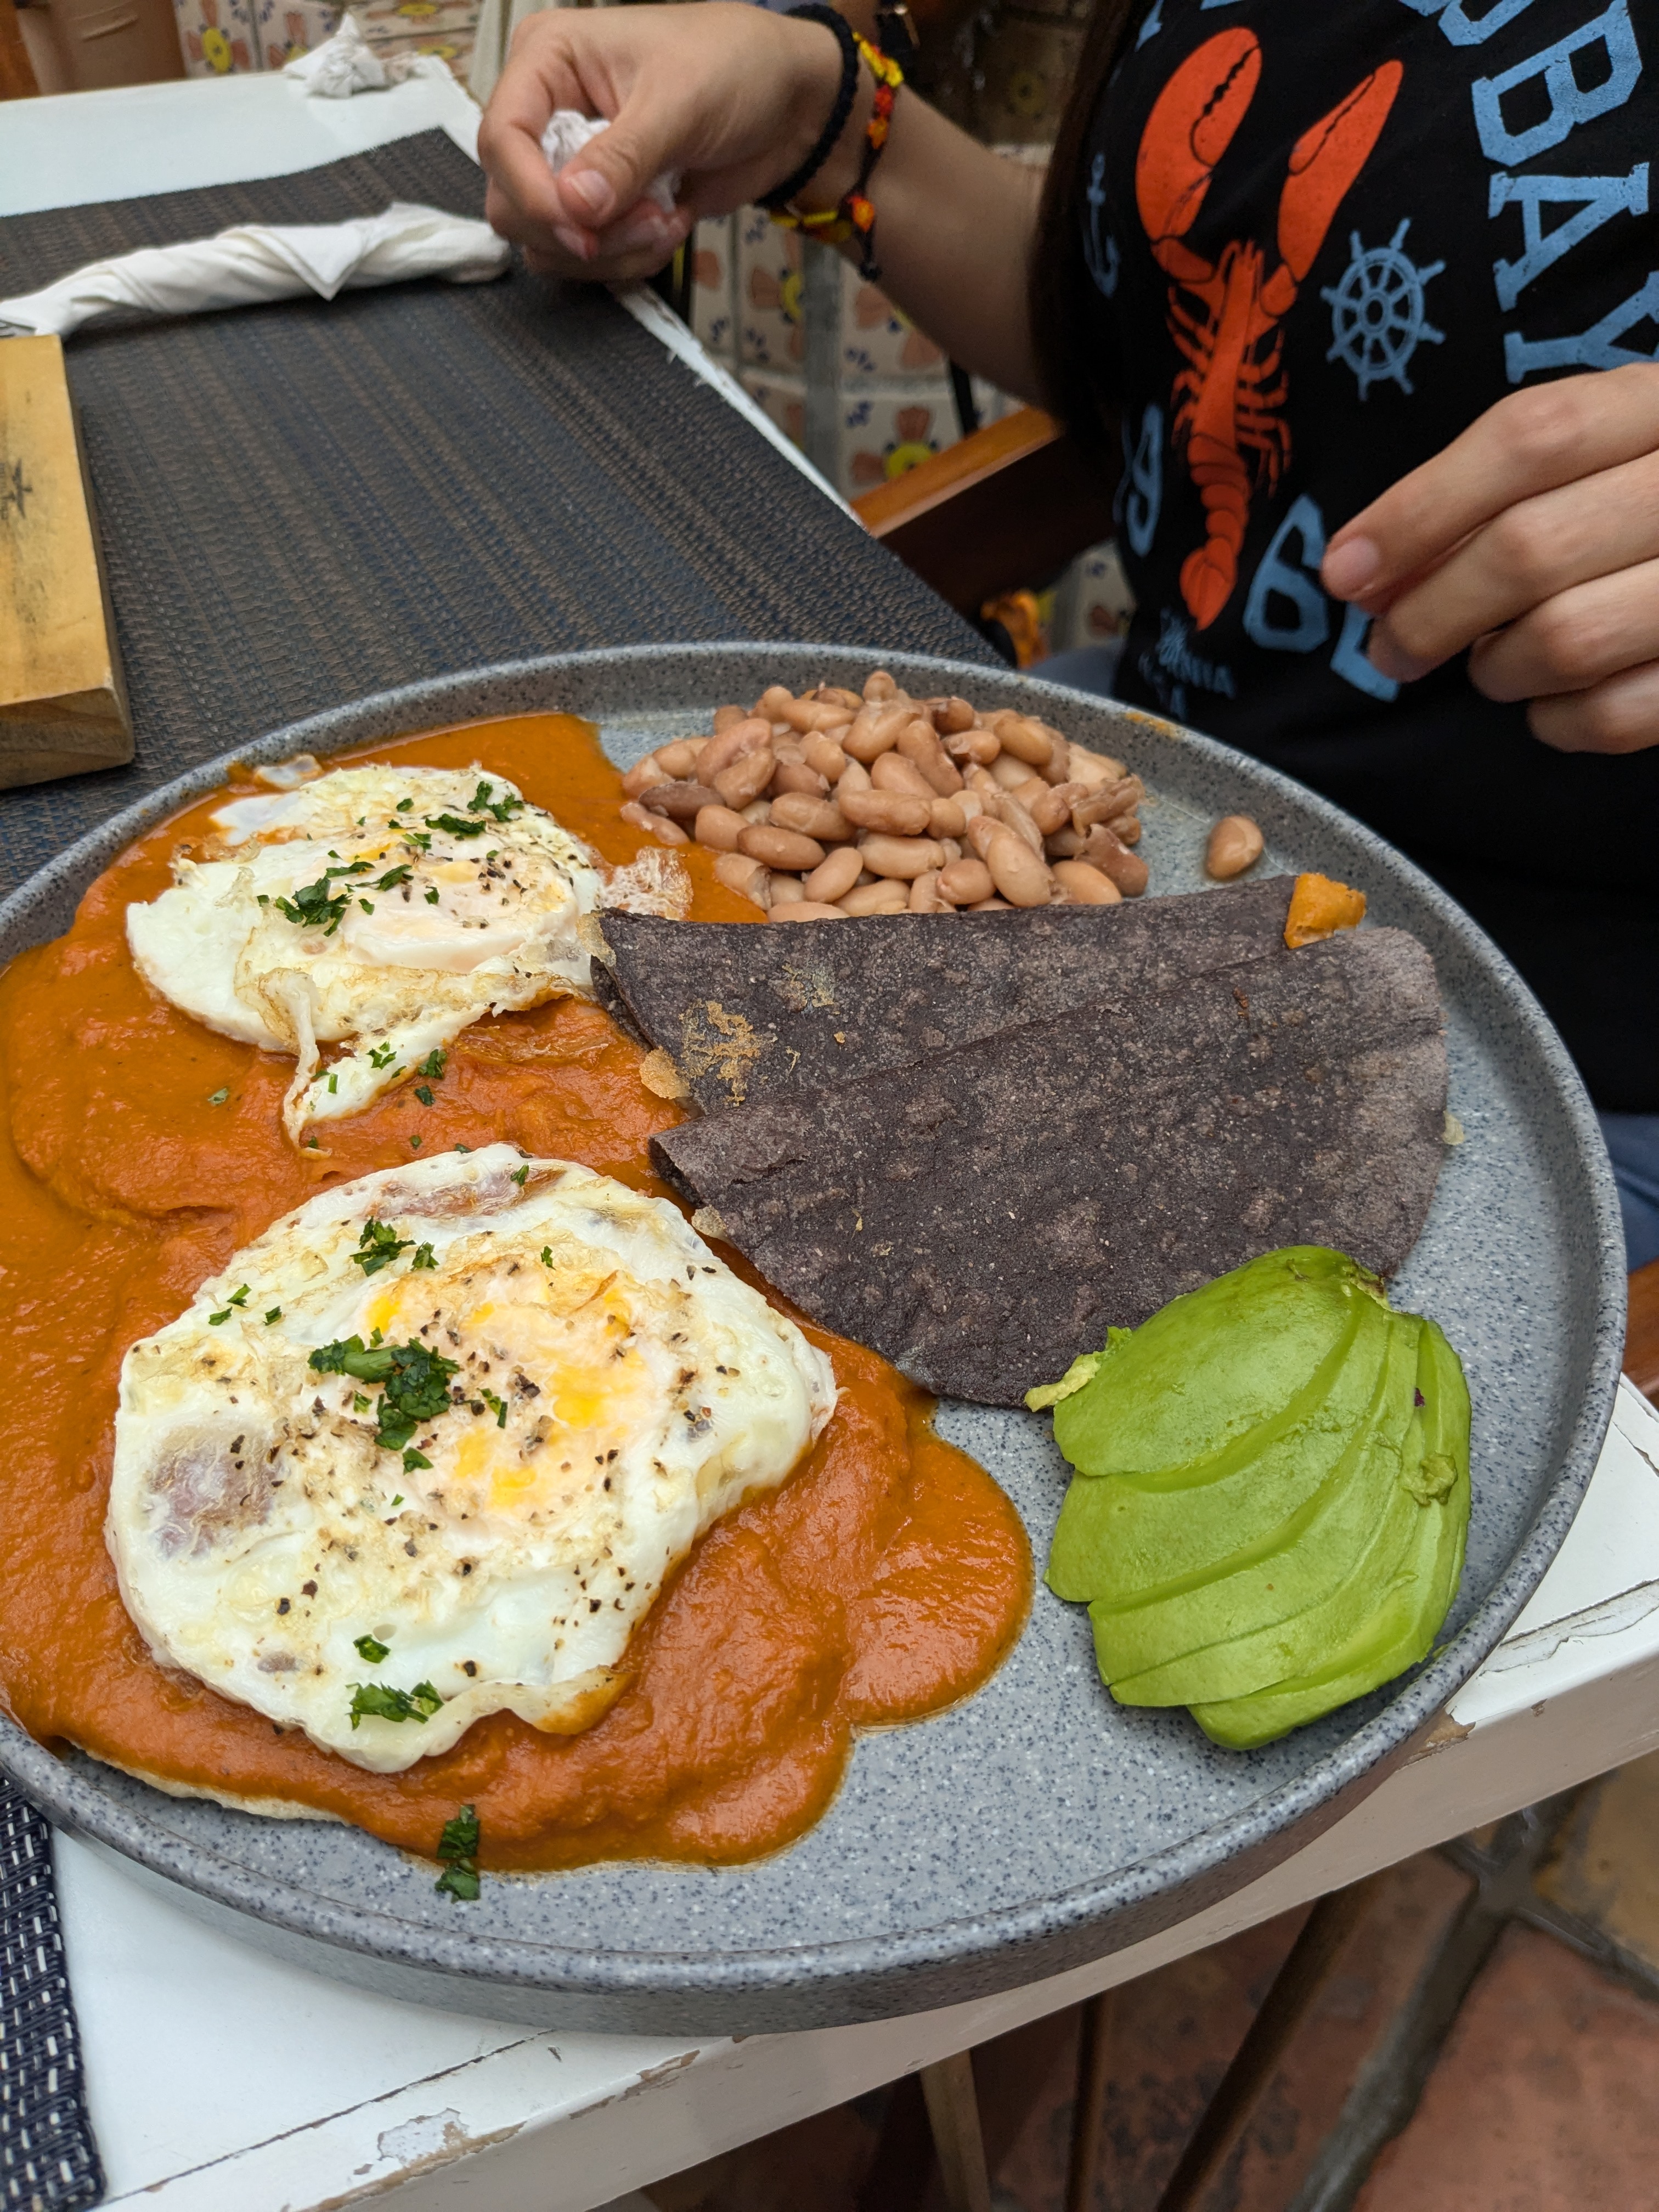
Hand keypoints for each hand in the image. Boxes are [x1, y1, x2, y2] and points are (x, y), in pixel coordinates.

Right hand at [477, 2, 849, 284]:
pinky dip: (628, 259)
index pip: (501, 138)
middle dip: (581, 230)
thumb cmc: (733, 67)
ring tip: (667, 219)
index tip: (582, 228)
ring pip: (548, 243)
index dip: (533, 194)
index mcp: (548, 60)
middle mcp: (546, 114)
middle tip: (648, 219)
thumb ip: (623, 157)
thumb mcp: (679, 102)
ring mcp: (571, 166)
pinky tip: (669, 225)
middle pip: (513, 202)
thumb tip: (575, 206)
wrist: (784, 105)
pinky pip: (586, 261)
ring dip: (612, 250)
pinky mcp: (600, 208)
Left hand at [1321, 364, 1658, 754]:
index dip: (1418, 510)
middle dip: (1431, 614)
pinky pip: (1612, 716)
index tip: (1344, 572)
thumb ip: (1496, 490)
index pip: (1530, 437)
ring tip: (1491, 664)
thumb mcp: (1594, 455)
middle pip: (1529, 549)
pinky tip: (1549, 704)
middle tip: (1391, 647)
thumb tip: (1363, 570)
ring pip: (1565, 640)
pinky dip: (1556, 722)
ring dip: (1497, 669)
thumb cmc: (1642, 499)